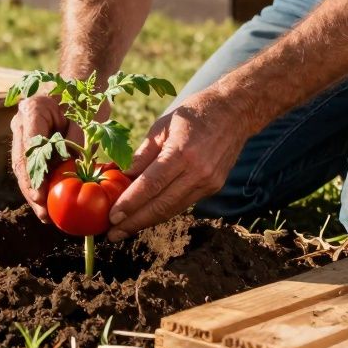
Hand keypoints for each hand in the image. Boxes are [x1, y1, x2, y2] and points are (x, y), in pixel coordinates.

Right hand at [10, 93, 81, 221]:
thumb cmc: (88, 100)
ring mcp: (23, 134)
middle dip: (31, 190)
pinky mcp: (29, 146)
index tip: (41, 194)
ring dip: (33, 193)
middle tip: (43, 212)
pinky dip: (39, 187)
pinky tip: (47, 206)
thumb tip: (77, 172)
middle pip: (22, 161)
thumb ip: (79, 143)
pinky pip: (31, 169)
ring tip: (45, 215)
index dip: (33, 173)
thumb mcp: (88, 119)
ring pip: (23, 168)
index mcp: (33, 109)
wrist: (81, 87)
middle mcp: (22, 122)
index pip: (30, 145)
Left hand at [106, 89, 253, 240]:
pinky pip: (183, 203)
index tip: (112, 217)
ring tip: (125, 228)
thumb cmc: (194, 113)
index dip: (130, 204)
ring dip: (147, 221)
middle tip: (113, 234)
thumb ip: (142, 154)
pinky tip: (146, 215)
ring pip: (172, 209)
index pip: (151, 185)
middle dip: (134, 222)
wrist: (235, 112)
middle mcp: (197, 172)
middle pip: (161, 205)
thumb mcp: (162, 126)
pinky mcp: (214, 187)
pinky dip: (163, 210)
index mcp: (182, 152)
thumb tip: (122, 176)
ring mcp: (208, 182)